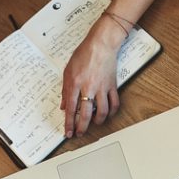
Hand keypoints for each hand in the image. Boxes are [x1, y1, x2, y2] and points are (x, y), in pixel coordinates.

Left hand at [60, 22, 121, 137]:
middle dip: (81, 127)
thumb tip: (64, 106)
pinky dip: (111, 112)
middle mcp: (88, 87)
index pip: (70, 109)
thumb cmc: (83, 54)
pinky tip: (107, 115)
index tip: (68, 132)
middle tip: (79, 134)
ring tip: (93, 125)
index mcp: (75, 83)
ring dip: (97, 122)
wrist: (100, 45)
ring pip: (101, 112)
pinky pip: (114, 103)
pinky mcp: (112, 86)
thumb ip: (65, 90)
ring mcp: (102, 88)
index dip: (69, 123)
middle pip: (85, 114)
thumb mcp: (67, 71)